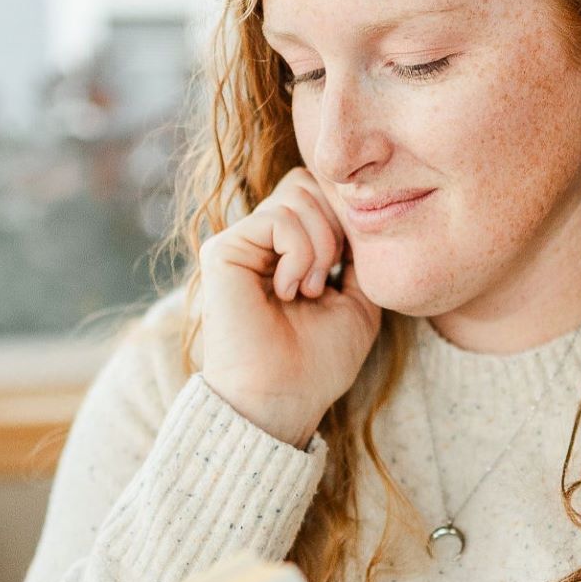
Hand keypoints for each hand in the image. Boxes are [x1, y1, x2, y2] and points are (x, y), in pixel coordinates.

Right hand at [198, 166, 380, 446]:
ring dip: (320, 245)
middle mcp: (260, 240)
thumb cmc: (320, 360)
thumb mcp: (358, 299)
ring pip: (297, 196)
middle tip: (328, 278)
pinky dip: (298, 253)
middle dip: (335, 227)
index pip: (318, 193)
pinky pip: (278, 218)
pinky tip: (287, 290)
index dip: (345, 218)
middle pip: (309, 185)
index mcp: (288, 249)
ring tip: (308, 290)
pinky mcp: (223, 250)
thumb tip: (356, 210)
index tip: (348, 267)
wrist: (285, 396)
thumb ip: (357, 253)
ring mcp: (240, 242)